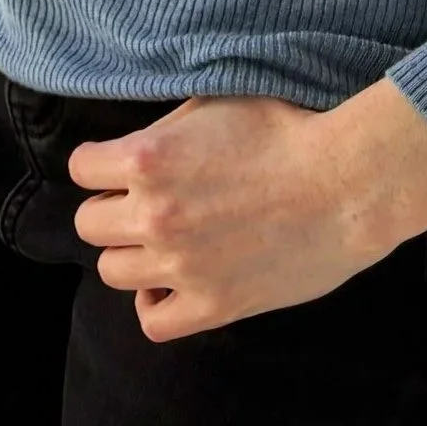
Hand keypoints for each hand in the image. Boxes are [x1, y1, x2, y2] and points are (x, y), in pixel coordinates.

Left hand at [68, 79, 426, 341]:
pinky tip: (173, 281)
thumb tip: (133, 145)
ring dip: (131, 253)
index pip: (80, 169)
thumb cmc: (285, 132)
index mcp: (147, 159)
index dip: (100, 164)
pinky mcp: (213, 306)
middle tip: (144, 202)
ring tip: (162, 240)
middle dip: (112, 208)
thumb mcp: (213, 104)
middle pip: (90, 224)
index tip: (119, 166)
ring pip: (112, 271)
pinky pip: (152, 321)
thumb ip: (163, 129)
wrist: (346, 184)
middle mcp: (154, 215)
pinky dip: (155, 303)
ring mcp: (181, 266)